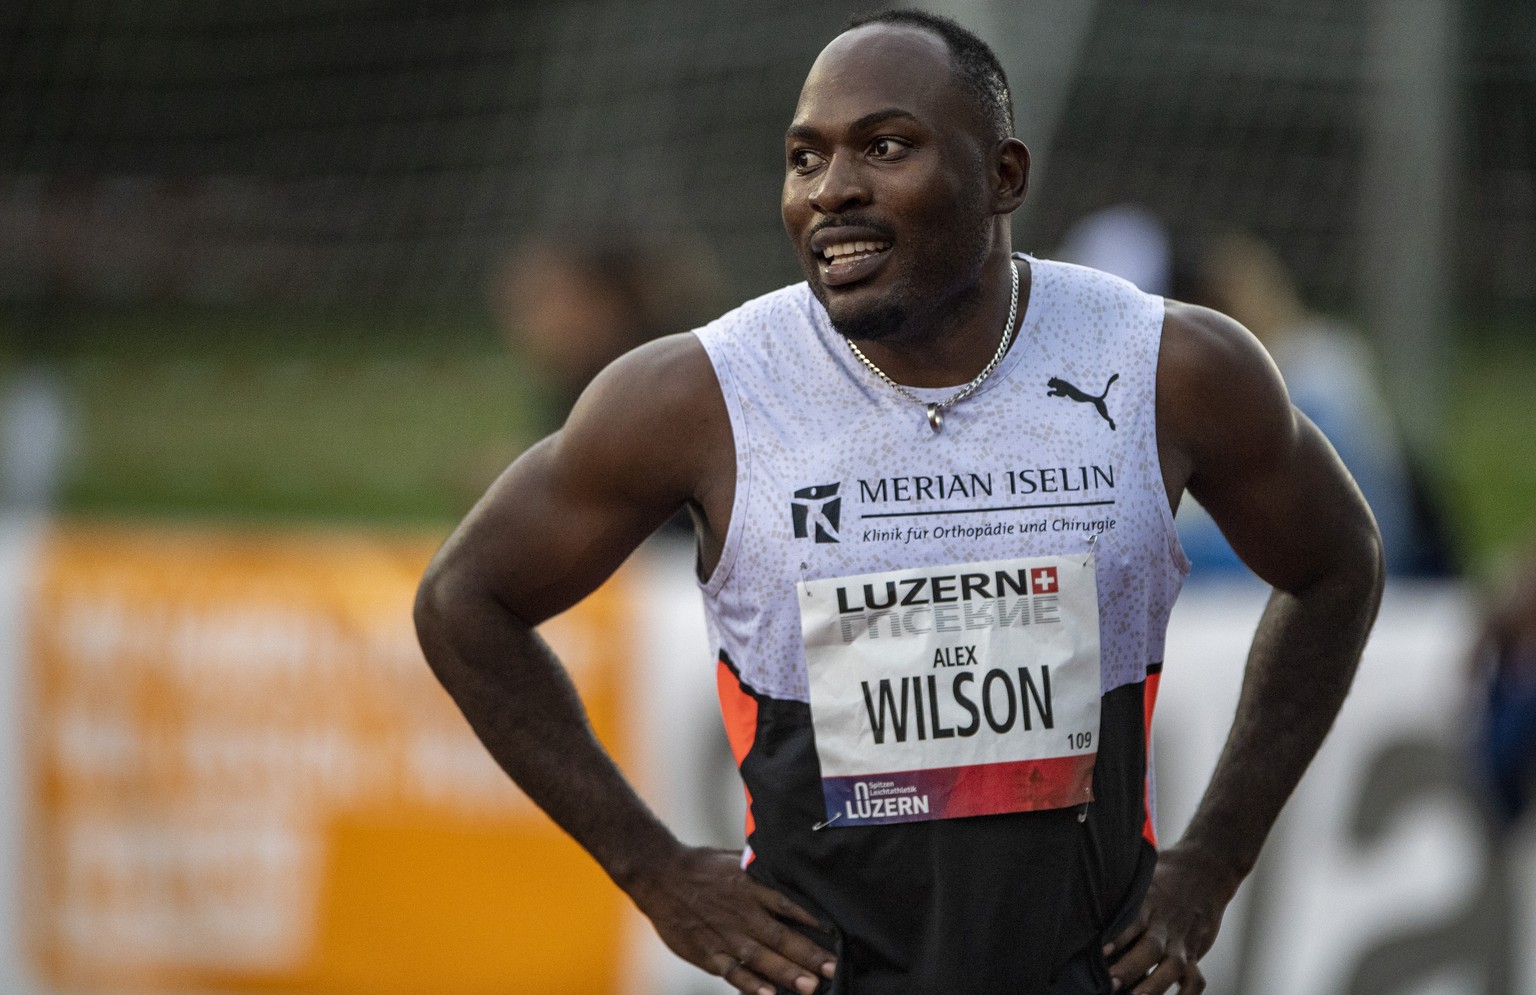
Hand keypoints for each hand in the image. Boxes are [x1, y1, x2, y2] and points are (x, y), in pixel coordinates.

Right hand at [627, 844, 837, 994]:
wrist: (659, 875)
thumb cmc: (702, 867)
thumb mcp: (735, 860)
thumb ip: (761, 871)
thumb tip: (791, 871)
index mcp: (750, 887)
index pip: (787, 903)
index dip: (813, 918)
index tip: (837, 932)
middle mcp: (741, 912)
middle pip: (780, 935)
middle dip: (808, 954)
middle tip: (833, 968)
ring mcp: (725, 934)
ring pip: (760, 957)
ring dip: (786, 973)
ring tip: (811, 986)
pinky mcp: (708, 953)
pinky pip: (732, 972)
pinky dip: (750, 984)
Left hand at [1103, 843, 1236, 993]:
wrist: (1207, 867)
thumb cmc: (1165, 873)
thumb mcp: (1142, 875)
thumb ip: (1120, 891)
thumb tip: (1084, 898)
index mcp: (1149, 902)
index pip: (1132, 921)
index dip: (1117, 937)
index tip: (1099, 952)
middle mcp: (1165, 924)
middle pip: (1151, 947)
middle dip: (1131, 967)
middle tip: (1110, 984)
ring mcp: (1182, 939)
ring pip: (1174, 966)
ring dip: (1155, 985)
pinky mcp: (1196, 951)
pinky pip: (1196, 979)